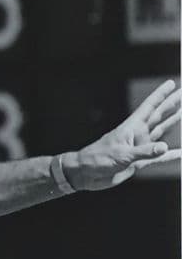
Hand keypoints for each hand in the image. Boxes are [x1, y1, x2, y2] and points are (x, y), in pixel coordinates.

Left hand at [64, 79, 180, 189]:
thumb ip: (144, 152)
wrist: (86, 174)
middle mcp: (137, 135)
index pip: (149, 107)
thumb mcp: (122, 154)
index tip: (170, 84)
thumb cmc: (99, 159)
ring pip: (159, 133)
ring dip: (171, 124)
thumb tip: (164, 148)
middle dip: (170, 105)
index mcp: (132, 127)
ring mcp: (138, 148)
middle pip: (158, 116)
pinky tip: (179, 153)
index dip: (160, 95)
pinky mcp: (137, 162)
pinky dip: (168, 156)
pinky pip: (157, 158)